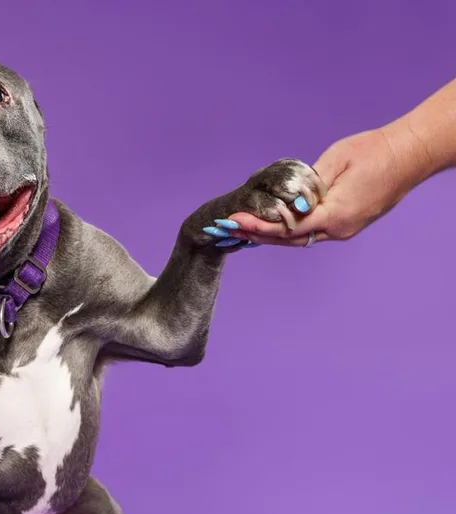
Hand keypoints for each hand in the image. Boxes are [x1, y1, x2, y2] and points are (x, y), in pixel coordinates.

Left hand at [225, 124, 427, 245]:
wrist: (411, 154)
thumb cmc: (375, 150)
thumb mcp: (336, 160)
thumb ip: (309, 185)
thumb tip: (287, 202)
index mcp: (336, 214)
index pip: (288, 227)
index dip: (258, 226)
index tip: (234, 220)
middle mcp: (339, 229)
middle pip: (288, 239)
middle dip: (256, 234)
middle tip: (226, 228)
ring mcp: (344, 230)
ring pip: (299, 239)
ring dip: (269, 235)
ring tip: (240, 230)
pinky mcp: (347, 225)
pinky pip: (310, 232)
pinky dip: (287, 231)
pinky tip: (269, 228)